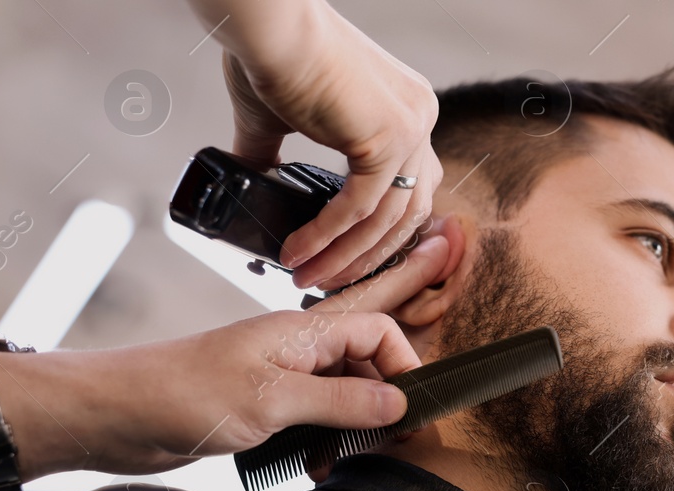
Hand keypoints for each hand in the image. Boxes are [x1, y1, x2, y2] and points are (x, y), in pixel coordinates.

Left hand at [0, 230, 455, 489]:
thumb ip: (342, 402)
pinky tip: (314, 465)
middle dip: (384, 403)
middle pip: (366, 365)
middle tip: (397, 441)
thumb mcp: (274, 401)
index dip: (404, 365)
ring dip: (351, 430)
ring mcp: (278, 378)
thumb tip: (399, 404)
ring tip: (346, 459)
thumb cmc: (181, 393)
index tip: (413, 408)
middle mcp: (295, 350)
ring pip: (341, 397)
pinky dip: (321, 443)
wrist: (113, 414)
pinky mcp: (260, 406)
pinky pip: (311, 420)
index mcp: (303, 332)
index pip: (378, 332)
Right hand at [218, 1, 441, 290]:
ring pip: (388, 216)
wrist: (267, 25)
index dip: (380, 232)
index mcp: (405, 110)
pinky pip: (362, 206)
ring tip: (308, 278)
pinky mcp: (390, 136)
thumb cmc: (271, 55)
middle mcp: (419, 117)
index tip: (344, 260)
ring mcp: (411, 127)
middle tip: (330, 282)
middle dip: (368, 255)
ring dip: (346, 255)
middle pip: (409, 209)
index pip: (408, 186)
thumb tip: (254, 179)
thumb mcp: (280, 117)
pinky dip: (329, 236)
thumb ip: (277, 152)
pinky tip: (300, 253)